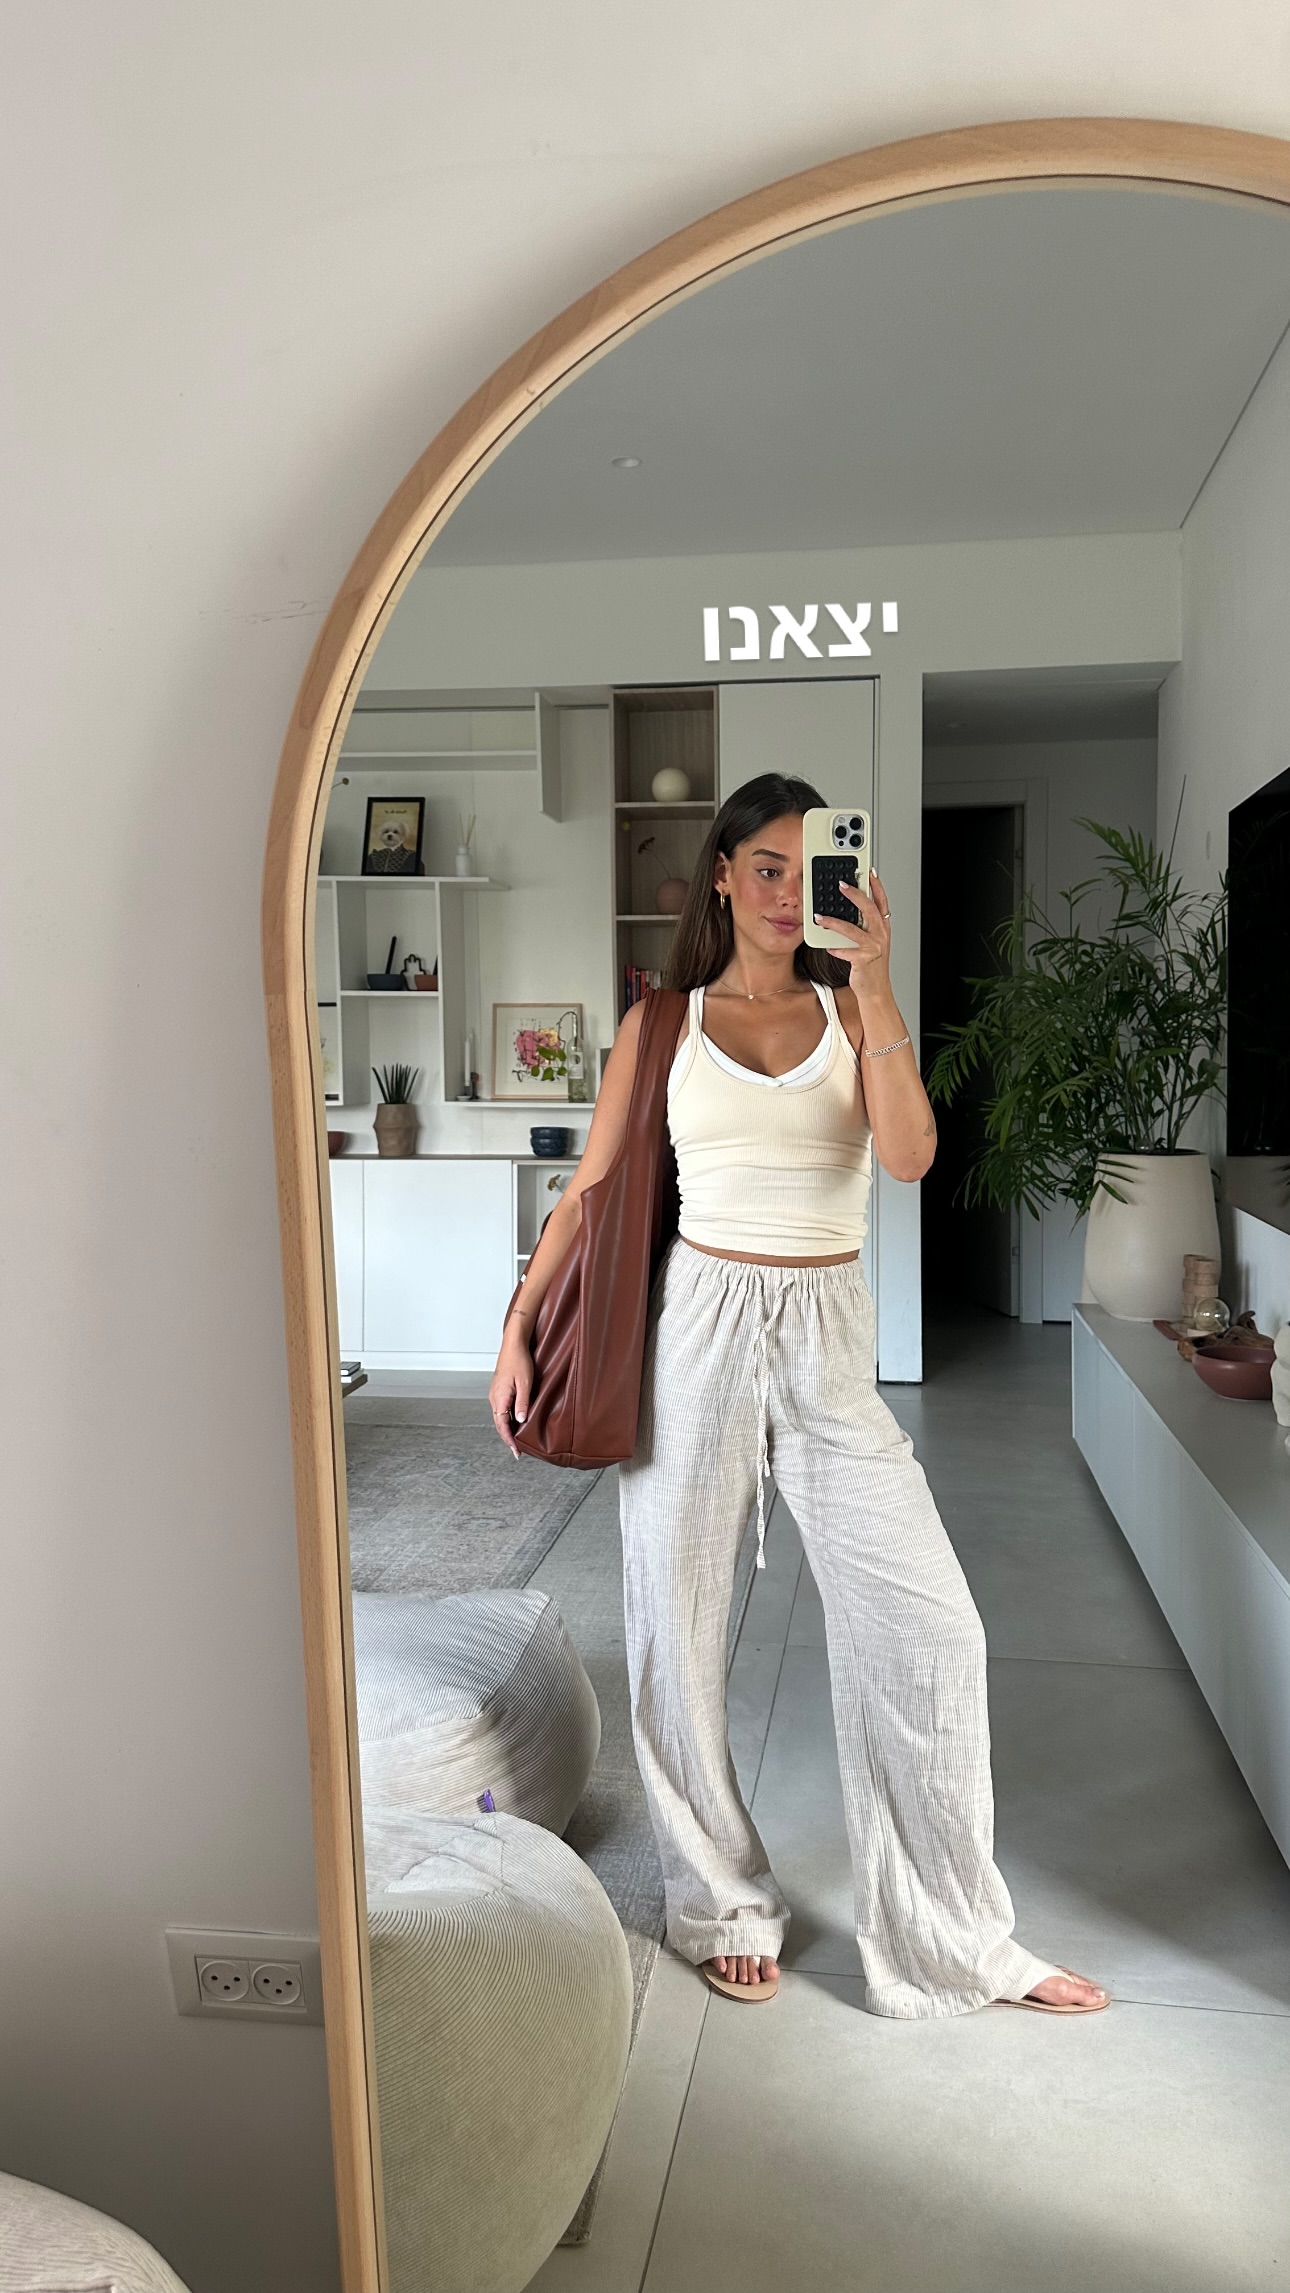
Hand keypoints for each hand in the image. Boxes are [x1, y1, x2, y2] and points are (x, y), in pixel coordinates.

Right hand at [489, 1328, 531, 1457]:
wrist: (513, 1345)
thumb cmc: (520, 1361)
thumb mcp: (525, 1383)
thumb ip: (522, 1403)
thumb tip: (521, 1420)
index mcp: (499, 1398)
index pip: (502, 1425)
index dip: (509, 1440)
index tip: (516, 1451)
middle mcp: (494, 1397)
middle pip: (499, 1423)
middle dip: (507, 1438)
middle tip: (517, 1451)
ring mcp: (494, 1393)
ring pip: (499, 1417)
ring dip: (507, 1428)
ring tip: (516, 1439)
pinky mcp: (498, 1390)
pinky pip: (501, 1409)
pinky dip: (506, 1419)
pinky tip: (514, 1421)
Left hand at [813, 866, 892, 998]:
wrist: (875, 990)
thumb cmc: (871, 965)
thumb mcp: (871, 941)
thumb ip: (863, 925)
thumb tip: (846, 909)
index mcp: (883, 927)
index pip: (881, 901)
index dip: (876, 886)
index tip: (868, 871)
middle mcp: (881, 934)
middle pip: (869, 909)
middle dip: (855, 894)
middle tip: (841, 885)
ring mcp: (873, 947)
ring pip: (852, 929)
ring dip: (833, 922)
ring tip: (819, 917)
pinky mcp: (863, 960)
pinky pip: (845, 950)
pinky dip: (834, 948)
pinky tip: (827, 946)